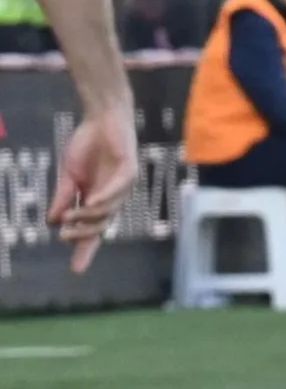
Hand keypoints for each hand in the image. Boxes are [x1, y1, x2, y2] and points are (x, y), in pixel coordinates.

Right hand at [49, 103, 137, 273]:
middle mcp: (114, 196)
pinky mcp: (129, 170)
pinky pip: (118, 188)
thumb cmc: (87, 146)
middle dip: (84, 235)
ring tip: (69, 218)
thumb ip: (63, 197)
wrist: (101, 118)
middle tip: (65, 237)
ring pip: (108, 209)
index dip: (85, 249)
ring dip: (88, 215)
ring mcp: (124, 185)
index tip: (77, 270)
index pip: (93, 230)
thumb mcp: (69, 175)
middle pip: (102, 225)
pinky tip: (91, 202)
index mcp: (99, 200)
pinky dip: (105, 196)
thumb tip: (53, 222)